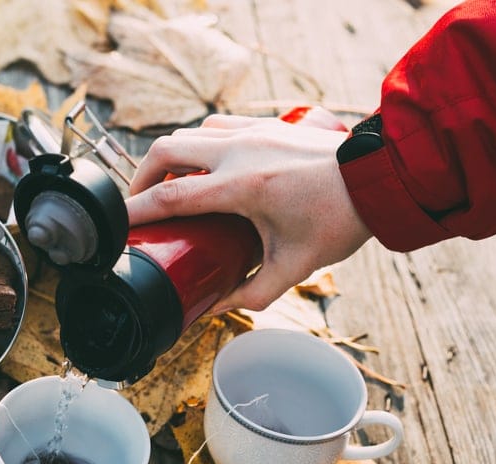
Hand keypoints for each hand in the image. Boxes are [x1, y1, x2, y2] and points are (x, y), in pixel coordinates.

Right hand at [125, 114, 372, 311]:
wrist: (379, 177)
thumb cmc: (340, 218)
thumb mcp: (294, 267)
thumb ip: (251, 293)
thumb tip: (217, 306)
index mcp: (242, 186)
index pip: (170, 196)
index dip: (135, 212)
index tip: (116, 225)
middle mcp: (240, 150)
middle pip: (165, 150)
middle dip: (141, 177)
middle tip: (138, 203)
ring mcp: (251, 132)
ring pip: (189, 134)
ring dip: (170, 159)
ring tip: (169, 187)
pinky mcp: (264, 125)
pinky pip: (214, 127)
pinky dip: (198, 146)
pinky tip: (206, 168)